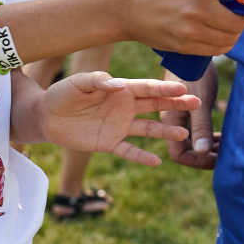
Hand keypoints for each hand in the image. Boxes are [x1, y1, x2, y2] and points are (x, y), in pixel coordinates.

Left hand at [41, 71, 199, 165]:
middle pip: (155, 105)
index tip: (183, 87)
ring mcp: (119, 126)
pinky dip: (141, 156)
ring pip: (148, 129)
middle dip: (176, 103)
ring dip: (165, 131)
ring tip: (184, 134)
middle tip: (197, 103)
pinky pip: (128, 151)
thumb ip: (98, 82)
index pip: (147, 88)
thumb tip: (119, 85)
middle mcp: (124, 107)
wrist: (46, 116)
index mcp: (120, 89)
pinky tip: (157, 161)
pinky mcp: (109, 143)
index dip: (165, 87)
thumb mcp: (77, 83)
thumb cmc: (62, 94)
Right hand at [120, 0, 243, 54]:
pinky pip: (217, 49)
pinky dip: (224, 42)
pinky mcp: (186, 46)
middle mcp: (198, 8)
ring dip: (235, 29)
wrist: (125, 8)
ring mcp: (192, 30)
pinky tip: (221, 34)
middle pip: (240, 18)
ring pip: (231, 37)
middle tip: (239, 6)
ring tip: (230, 21)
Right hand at [162, 62, 219, 168]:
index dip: (197, 161)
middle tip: (225, 153)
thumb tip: (202, 152)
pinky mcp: (186, 109)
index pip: (179, 155)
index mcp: (170, 122)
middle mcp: (171, 122)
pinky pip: (196, 129)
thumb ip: (200, 126)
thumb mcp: (200, 100)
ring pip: (192, 139)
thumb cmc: (195, 73)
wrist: (192, 51)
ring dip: (207, 144)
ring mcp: (178, 115)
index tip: (217, 159)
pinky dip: (207, 134)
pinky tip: (220, 134)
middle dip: (205, 154)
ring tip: (225, 143)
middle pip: (186, 149)